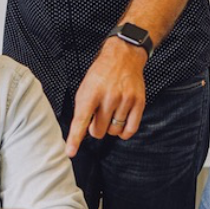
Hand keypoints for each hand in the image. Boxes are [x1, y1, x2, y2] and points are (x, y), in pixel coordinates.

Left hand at [65, 38, 147, 156]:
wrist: (123, 57)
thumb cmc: (101, 74)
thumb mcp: (85, 87)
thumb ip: (83, 109)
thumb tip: (81, 132)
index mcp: (91, 92)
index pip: (81, 120)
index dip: (75, 138)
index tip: (70, 152)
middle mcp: (109, 97)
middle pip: (98, 131)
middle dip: (95, 129)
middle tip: (97, 117)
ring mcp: (125, 100)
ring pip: (114, 131)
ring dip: (110, 127)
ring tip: (110, 114)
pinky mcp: (138, 103)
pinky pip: (130, 129)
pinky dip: (123, 132)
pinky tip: (120, 122)